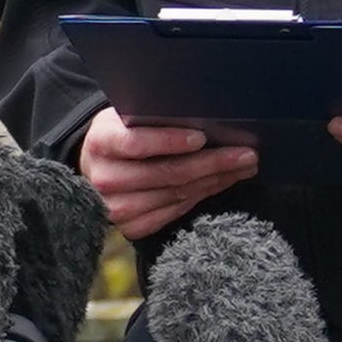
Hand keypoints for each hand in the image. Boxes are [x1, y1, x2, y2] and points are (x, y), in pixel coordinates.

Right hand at [76, 109, 257, 242]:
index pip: (136, 143)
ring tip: (243, 167)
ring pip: (177, 194)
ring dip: (216, 180)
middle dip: (212, 163)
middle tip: (246, 154)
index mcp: (101, 143)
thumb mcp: (124, 117)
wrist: (96, 169)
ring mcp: (117, 208)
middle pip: (167, 173)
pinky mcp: (132, 228)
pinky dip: (202, 196)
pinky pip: (176, 211)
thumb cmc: (119, 135)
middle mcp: (105, 179)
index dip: (169, 140)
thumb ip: (150, 117)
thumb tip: (199, 114)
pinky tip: (221, 183)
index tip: (202, 137)